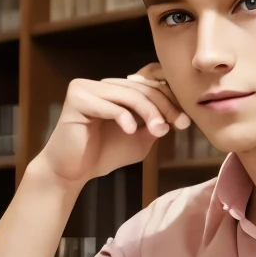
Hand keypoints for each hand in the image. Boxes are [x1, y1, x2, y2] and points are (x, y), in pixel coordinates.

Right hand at [37, 68, 189, 187]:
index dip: (169, 99)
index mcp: (116, 90)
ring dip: (149, 112)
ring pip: (128, 94)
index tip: (184, 121)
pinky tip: (131, 131)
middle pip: (142, 88)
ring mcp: (87, 88)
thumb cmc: (102, 155)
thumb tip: (178, 114)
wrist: (71, 172)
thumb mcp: (139, 140)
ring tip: (159, 130)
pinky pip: (108, 105)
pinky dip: (123, 117)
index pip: (148, 84)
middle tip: (179, 124)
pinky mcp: (77, 98)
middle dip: (164, 107)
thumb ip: (155, 124)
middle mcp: (102, 84)